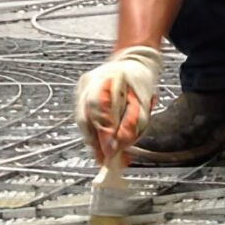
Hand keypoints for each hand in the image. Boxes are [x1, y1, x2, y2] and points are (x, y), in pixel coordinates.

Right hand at [74, 45, 161, 159]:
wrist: (133, 62)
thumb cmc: (139, 80)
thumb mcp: (143, 104)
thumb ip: (131, 125)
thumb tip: (118, 147)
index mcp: (105, 79)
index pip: (97, 108)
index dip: (103, 132)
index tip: (110, 152)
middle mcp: (88, 84)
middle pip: (85, 119)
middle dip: (96, 143)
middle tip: (105, 161)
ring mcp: (81, 89)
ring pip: (83, 122)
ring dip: (94, 141)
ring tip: (106, 158)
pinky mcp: (81, 96)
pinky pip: (86, 119)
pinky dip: (94, 133)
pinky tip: (103, 145)